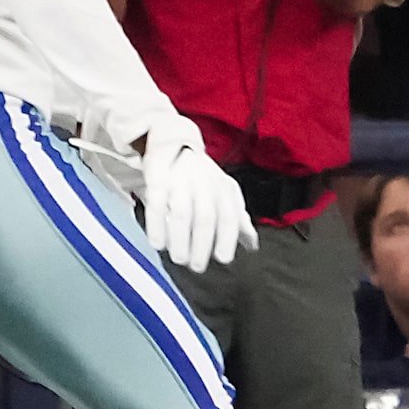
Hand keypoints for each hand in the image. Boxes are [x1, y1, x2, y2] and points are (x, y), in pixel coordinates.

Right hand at [141, 115, 257, 273]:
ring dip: (180, 238)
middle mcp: (204, 184)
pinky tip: (158, 244)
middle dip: (201, 244)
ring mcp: (180, 181)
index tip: (223, 258)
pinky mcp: (158, 180)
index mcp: (223, 190)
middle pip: (205, 217)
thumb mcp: (225, 193)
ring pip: (182, 212)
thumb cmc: (203, 177)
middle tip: (197, 265)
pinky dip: (156, 226)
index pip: (229, 216)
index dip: (227, 238)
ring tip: (179, 258)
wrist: (176, 142)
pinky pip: (156, 204)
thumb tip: (252, 244)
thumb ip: (238, 220)